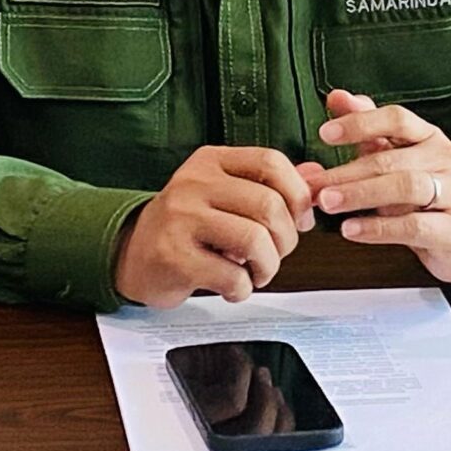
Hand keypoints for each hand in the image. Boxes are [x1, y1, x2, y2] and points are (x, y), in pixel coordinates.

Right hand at [114, 146, 316, 307]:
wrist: (132, 254)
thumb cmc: (187, 227)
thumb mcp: (224, 194)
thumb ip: (270, 184)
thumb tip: (318, 176)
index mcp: (211, 161)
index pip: (271, 161)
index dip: (298, 193)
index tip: (300, 220)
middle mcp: (194, 183)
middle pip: (269, 205)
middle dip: (286, 240)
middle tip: (275, 255)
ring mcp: (181, 219)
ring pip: (254, 240)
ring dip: (268, 267)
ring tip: (256, 274)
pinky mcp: (174, 257)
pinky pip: (231, 276)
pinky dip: (242, 289)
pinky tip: (231, 286)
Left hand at [310, 89, 450, 283]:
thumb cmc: (426, 194)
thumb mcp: (399, 158)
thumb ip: (368, 129)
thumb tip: (336, 96)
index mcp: (429, 137)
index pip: (397, 119)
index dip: (360, 123)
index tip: (325, 133)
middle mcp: (444, 159)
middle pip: (391, 158)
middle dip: (346, 171)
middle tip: (312, 184)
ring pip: (405, 187)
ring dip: (360, 193)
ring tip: (328, 202)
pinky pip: (413, 226)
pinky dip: (378, 228)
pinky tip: (350, 229)